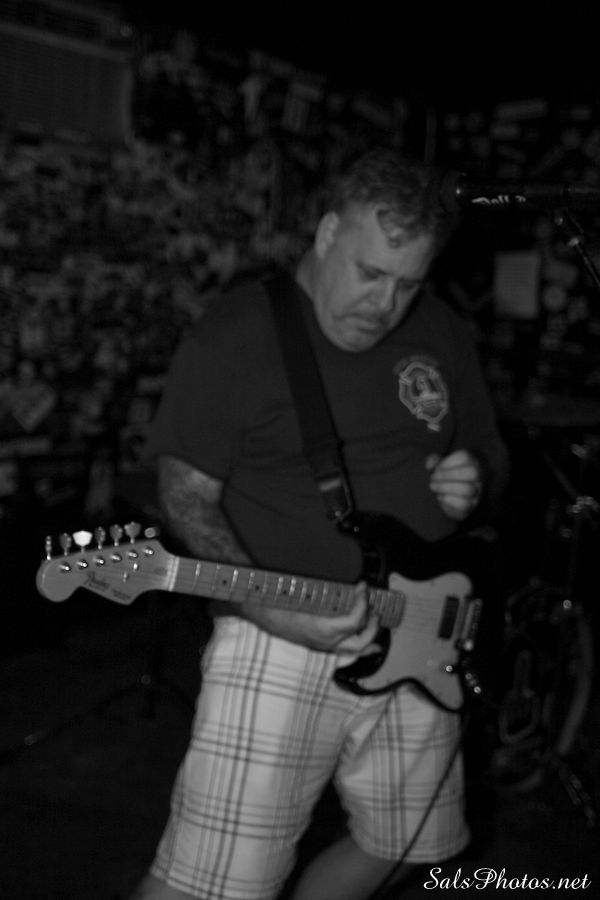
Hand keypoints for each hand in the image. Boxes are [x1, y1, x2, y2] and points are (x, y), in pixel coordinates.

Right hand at [241, 581, 380, 653]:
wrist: (260, 612)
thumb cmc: (279, 602)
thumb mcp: (303, 594)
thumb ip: (326, 590)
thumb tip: (347, 583)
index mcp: (322, 628)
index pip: (354, 620)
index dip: (363, 603)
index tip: (363, 587)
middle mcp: (325, 641)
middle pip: (360, 641)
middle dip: (372, 625)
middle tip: (374, 608)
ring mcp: (323, 645)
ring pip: (354, 650)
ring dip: (369, 637)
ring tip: (376, 625)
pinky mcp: (319, 644)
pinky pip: (344, 650)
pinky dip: (359, 647)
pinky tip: (368, 644)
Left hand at [426, 449, 482, 520]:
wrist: (449, 498)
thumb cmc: (444, 477)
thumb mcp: (437, 465)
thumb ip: (432, 461)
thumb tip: (430, 464)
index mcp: (470, 461)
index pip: (464, 457)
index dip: (447, 462)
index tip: (436, 468)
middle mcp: (477, 476)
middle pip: (472, 472)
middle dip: (447, 475)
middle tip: (433, 478)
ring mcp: (476, 492)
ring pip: (468, 489)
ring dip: (445, 488)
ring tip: (433, 487)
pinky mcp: (471, 506)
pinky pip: (463, 504)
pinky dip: (448, 500)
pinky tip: (440, 497)